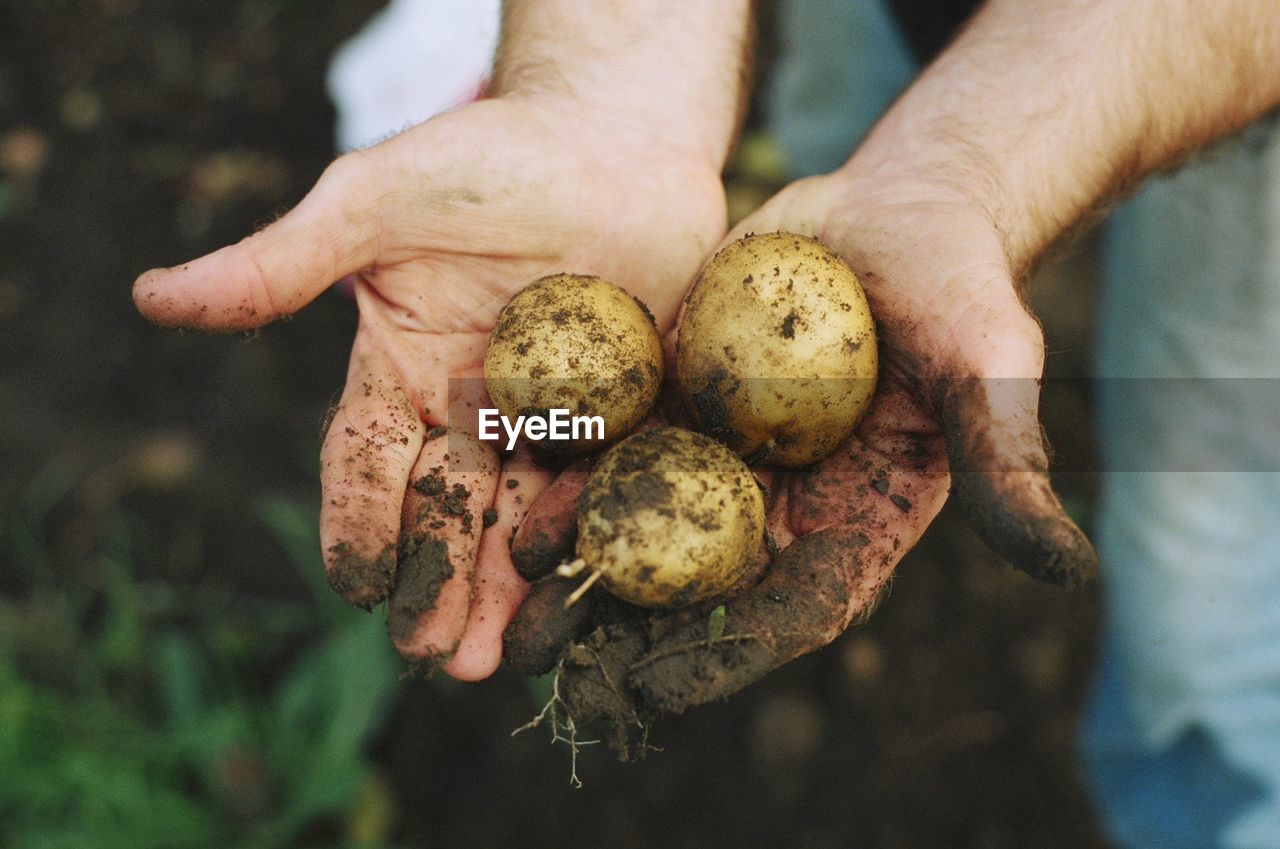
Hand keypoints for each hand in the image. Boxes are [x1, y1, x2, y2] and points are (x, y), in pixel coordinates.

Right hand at [133, 95, 725, 678]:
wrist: (611, 136)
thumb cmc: (486, 157)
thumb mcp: (376, 203)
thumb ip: (285, 262)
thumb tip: (152, 297)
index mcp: (402, 371)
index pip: (366, 462)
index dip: (359, 522)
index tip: (358, 585)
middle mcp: (470, 410)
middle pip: (445, 510)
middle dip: (437, 582)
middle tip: (433, 654)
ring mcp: (551, 418)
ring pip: (519, 516)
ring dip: (504, 589)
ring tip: (492, 657)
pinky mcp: (624, 414)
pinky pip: (605, 484)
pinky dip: (592, 537)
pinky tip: (585, 591)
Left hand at [505, 167, 1095, 729]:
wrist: (895, 213)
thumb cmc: (958, 291)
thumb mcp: (989, 371)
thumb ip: (1006, 465)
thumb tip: (1067, 569)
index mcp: (853, 527)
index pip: (784, 616)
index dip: (717, 657)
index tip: (647, 688)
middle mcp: (778, 507)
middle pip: (695, 589)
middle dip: (623, 631)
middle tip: (550, 666)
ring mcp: (721, 455)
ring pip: (640, 524)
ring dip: (576, 561)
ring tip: (512, 588)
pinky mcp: (678, 398)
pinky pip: (618, 442)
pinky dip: (568, 468)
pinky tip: (513, 486)